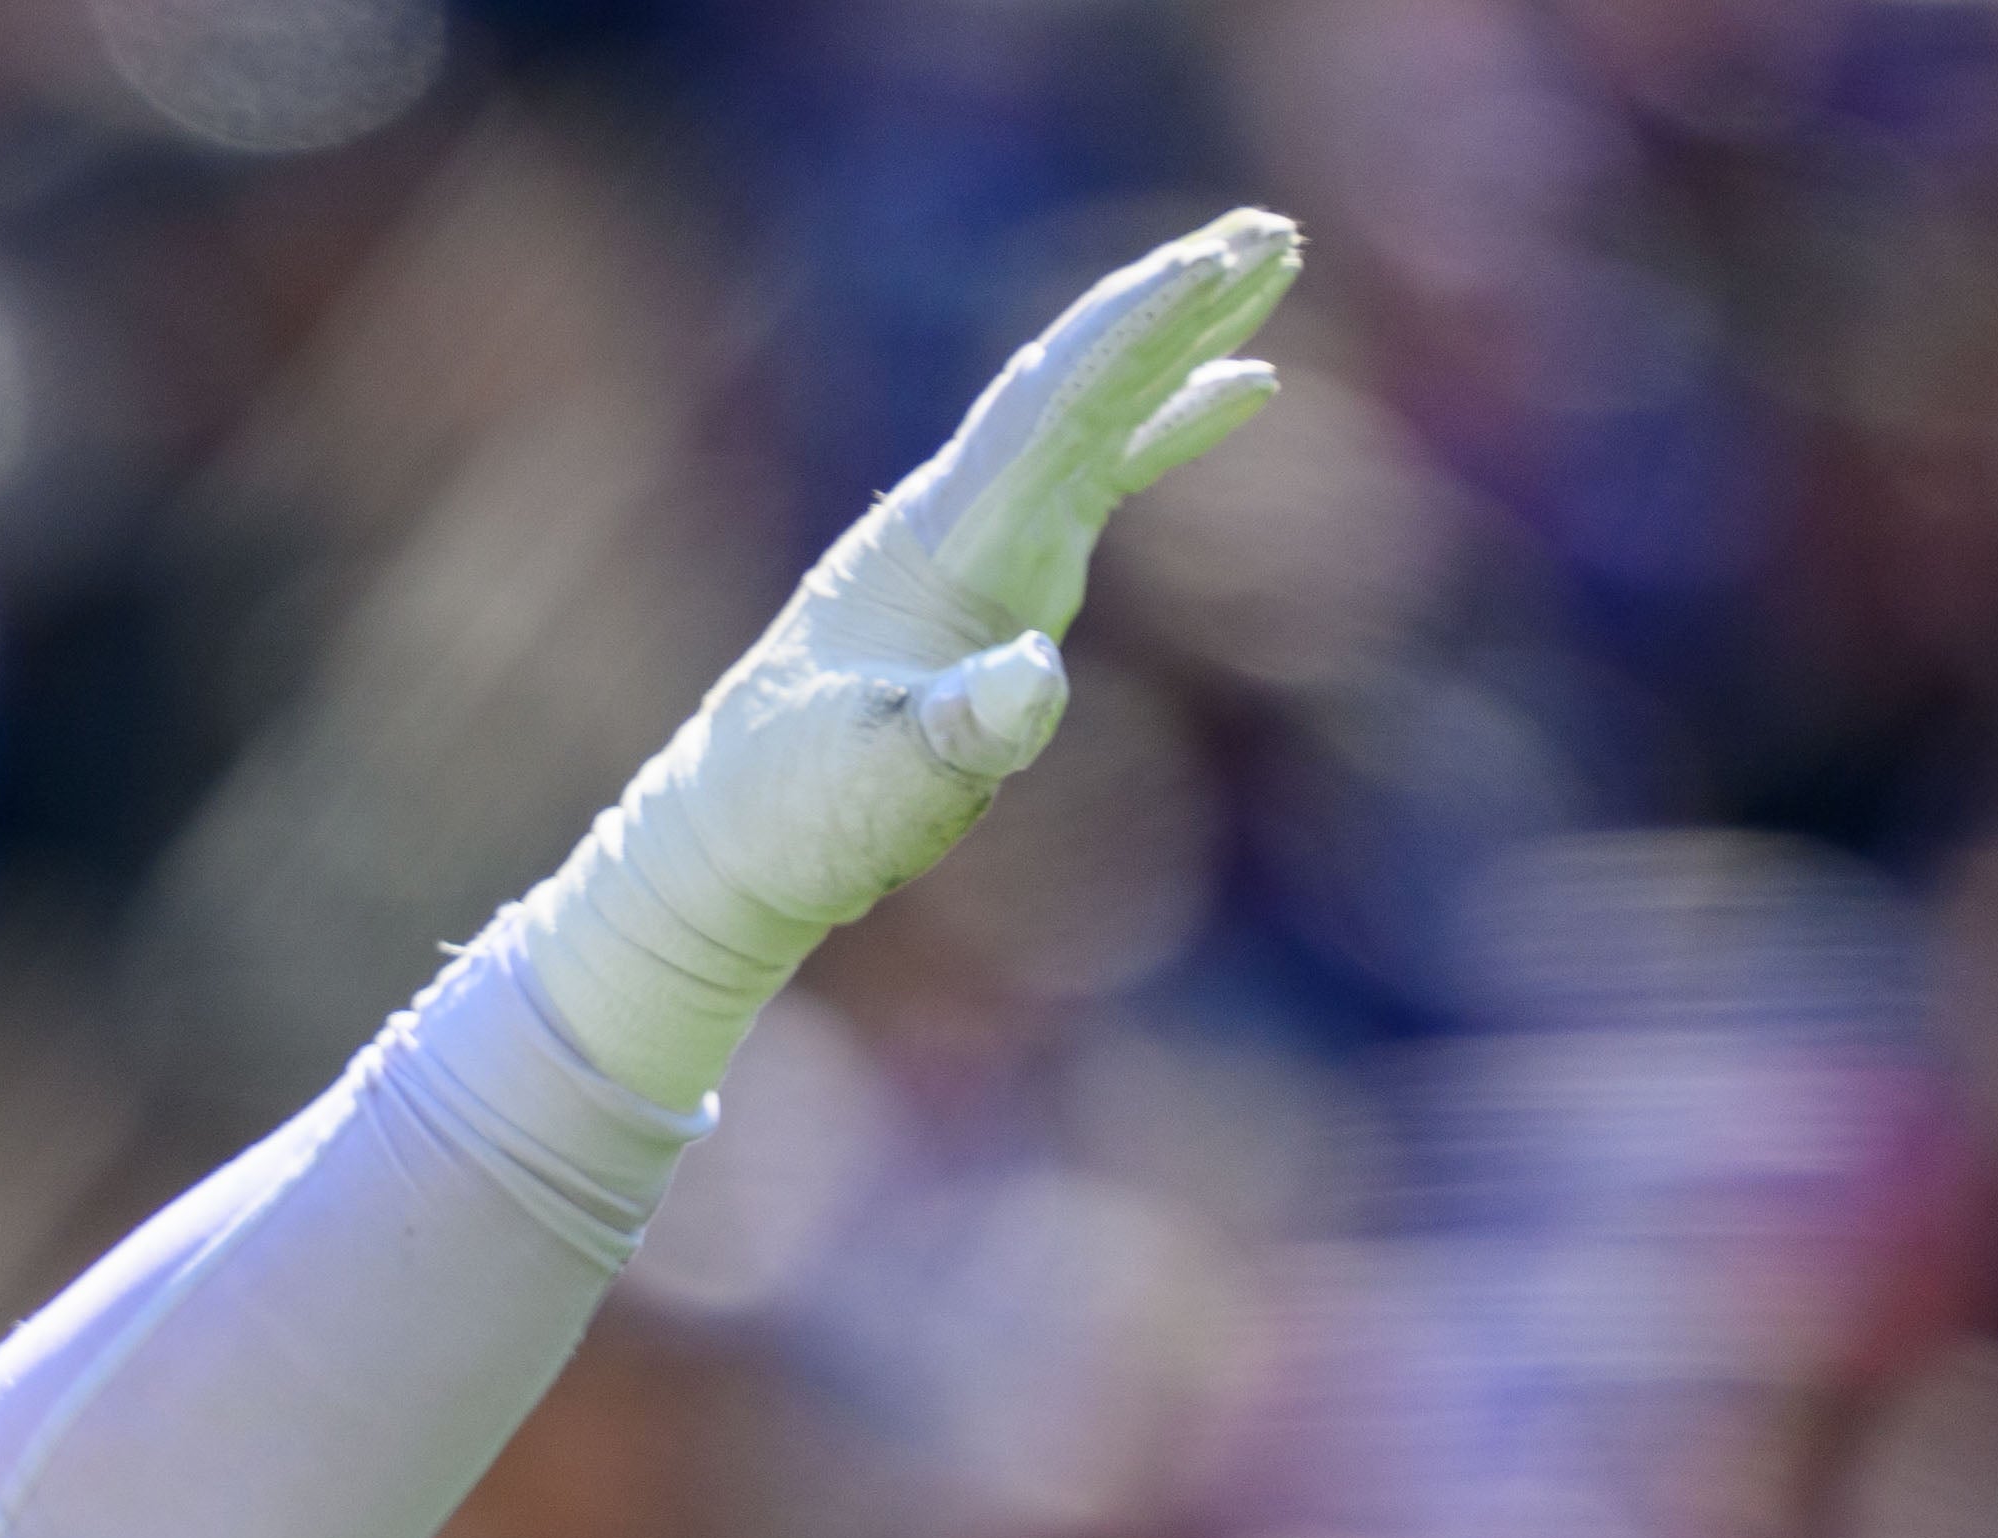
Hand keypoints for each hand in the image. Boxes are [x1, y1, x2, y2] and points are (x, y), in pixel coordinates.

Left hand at [509, 207, 1305, 1093]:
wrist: (725, 843)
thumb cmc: (790, 816)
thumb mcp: (875, 787)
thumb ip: (956, 733)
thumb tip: (1035, 677)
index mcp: (934, 543)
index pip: (1047, 406)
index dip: (1132, 335)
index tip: (1211, 265)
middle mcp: (961, 516)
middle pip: (1078, 380)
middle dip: (1171, 306)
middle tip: (1271, 234)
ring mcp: (984, 541)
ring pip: (1096, 410)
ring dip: (1180, 339)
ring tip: (1270, 262)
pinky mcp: (1000, 577)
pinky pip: (1101, 473)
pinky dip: (1169, 428)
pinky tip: (1248, 390)